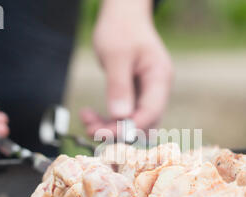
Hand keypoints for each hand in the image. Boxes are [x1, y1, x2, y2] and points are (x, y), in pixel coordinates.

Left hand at [81, 0, 172, 137]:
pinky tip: (89, 114)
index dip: (130, 127)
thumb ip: (119, 85)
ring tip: (86, 120)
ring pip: (132, 122)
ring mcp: (147, 93)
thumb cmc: (122, 28)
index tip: (105, 133)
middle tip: (91, 129)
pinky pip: (124, 115)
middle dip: (118, 131)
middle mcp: (157, 90)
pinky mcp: (135, 95)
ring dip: (109, 127)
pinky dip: (107, 118)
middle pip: (144, 123)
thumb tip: (120, 116)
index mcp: (159, 78)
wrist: (124, 16)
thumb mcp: (116, 55)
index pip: (151, 112)